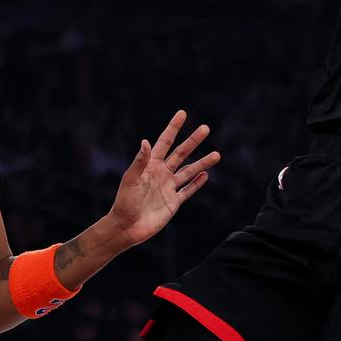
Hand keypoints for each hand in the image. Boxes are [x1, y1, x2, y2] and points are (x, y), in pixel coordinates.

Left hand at [107, 110, 220, 246]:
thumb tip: (146, 141)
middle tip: (206, 128)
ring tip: (216, 154)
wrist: (126, 227)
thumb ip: (139, 162)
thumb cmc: (124, 202)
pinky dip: (197, 183)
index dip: (173, 128)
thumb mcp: (130, 180)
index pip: (165, 142)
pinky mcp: (173, 202)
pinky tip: (205, 174)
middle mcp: (162, 173)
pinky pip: (188, 190)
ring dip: (202, 163)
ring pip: (189, 171)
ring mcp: (169, 187)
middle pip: (181, 153)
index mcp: (151, 165)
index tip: (182, 113)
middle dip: (193, 141)